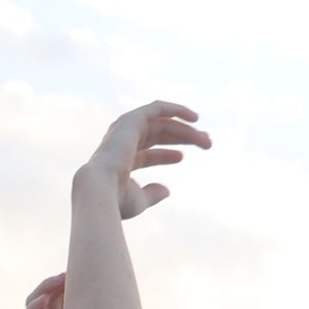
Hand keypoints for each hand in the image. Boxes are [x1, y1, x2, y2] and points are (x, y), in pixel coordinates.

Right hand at [82, 99, 209, 219]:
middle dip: (182, 138)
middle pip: (158, 135)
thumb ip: (152, 194)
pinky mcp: (132, 119)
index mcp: (121, 162)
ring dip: (185, 129)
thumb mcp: (139, 200)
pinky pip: (157, 108)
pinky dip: (175, 110)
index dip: (166, 154)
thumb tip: (167, 190)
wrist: (101, 189)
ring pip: (161, 123)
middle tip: (205, 145)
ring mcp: (125, 129)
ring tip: (206, 140)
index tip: (183, 156)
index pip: (147, 153)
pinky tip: (194, 118)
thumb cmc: (117, 200)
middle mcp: (122, 142)